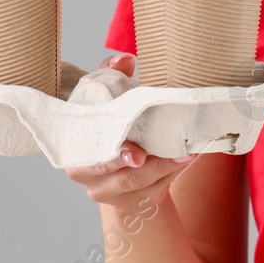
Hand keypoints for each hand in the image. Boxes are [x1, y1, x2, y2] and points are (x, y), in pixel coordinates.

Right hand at [64, 53, 197, 212]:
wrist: (112, 160)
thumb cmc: (109, 124)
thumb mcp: (106, 98)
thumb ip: (111, 75)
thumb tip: (124, 60)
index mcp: (75, 146)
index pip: (91, 153)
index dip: (115, 153)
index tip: (138, 152)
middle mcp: (84, 174)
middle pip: (119, 177)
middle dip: (149, 167)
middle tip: (177, 153)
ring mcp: (105, 192)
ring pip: (140, 185)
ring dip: (168, 168)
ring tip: (189, 152)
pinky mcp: (127, 202)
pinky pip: (153, 190)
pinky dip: (172, 174)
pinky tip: (188, 159)